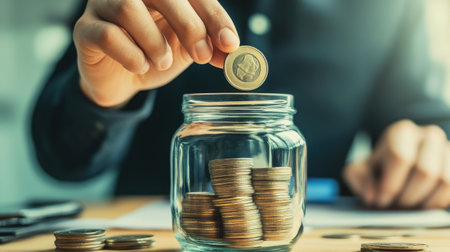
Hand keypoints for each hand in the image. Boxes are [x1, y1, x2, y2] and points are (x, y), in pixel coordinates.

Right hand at [73, 0, 239, 106]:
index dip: (214, 15)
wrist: (122, 80)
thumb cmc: (155, 55)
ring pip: (128, 8)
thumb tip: (232, 53)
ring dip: (154, 42)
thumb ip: (209, 47)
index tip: (229, 44)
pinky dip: (130, 55)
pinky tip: (139, 66)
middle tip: (202, 56)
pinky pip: (107, 35)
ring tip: (163, 62)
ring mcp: (103, 5)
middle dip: (189, 25)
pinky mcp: (85, 29)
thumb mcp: (188, 51)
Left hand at [344, 120, 449, 208]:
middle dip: (407, 197)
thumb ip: (359, 179)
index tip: (380, 200)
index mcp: (402, 132)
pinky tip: (422, 207)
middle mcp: (429, 136)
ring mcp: (447, 149)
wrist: (397, 170)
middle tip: (394, 207)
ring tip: (407, 208)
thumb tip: (372, 195)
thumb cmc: (378, 169)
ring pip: (444, 181)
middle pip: (425, 171)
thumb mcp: (360, 171)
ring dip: (424, 203)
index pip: (400, 156)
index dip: (390, 184)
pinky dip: (438, 204)